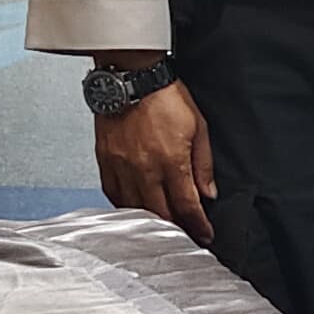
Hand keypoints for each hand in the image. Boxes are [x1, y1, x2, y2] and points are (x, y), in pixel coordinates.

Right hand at [93, 78, 215, 240]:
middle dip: (177, 229)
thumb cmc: (166, 98)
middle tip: (186, 235)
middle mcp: (144, 169)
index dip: (198, 225)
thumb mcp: (198, 127)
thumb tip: (208, 192)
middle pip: (160, 214)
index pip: (186, 206)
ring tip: (164, 226)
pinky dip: (126, 207)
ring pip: (135, 209)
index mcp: (170, 161)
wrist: (132, 78)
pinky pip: (113, 195)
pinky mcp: (105, 161)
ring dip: (152, 221)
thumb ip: (203, 164)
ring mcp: (122, 167)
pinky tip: (136, 210)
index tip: (205, 235)